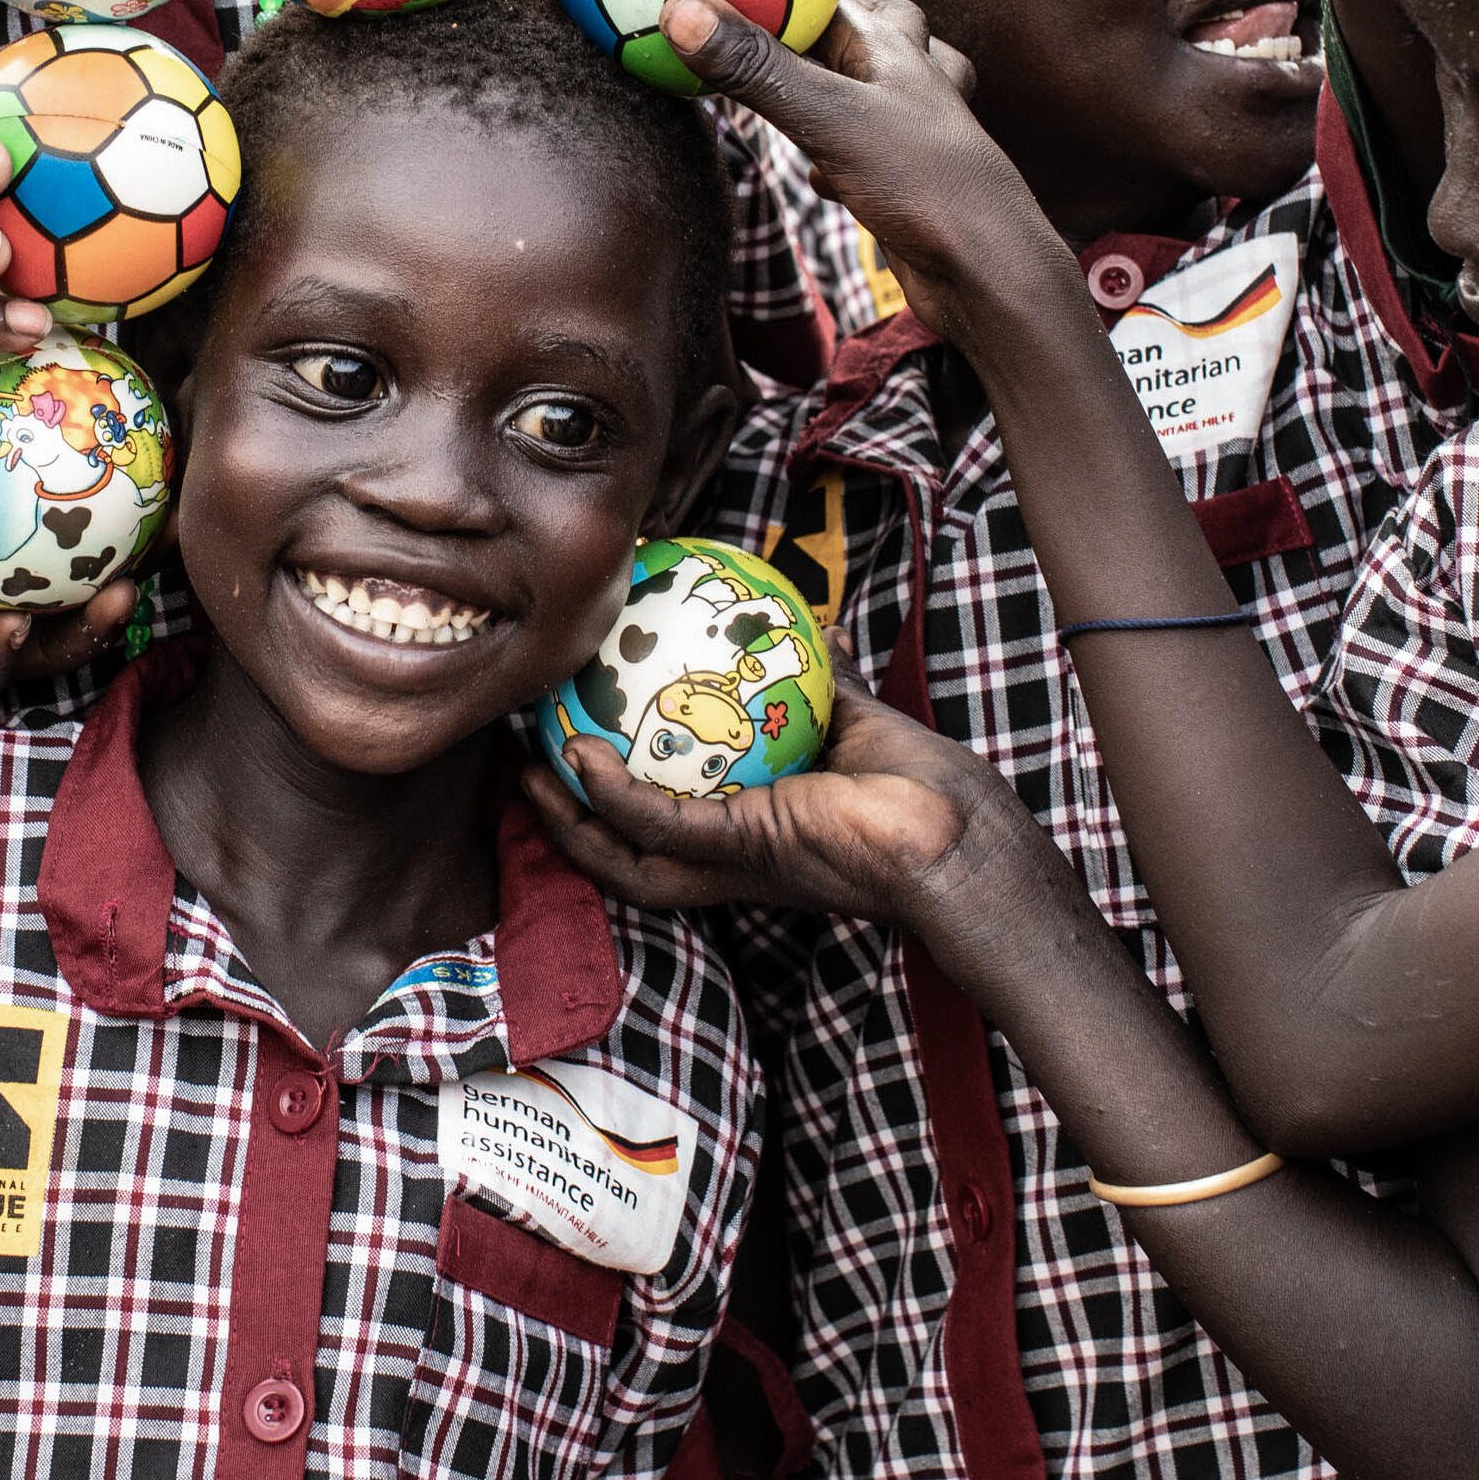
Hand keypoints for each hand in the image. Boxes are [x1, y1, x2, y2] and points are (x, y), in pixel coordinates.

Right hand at [524, 688, 1021, 923]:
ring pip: (622, 855)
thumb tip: (803, 617)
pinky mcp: (743, 850)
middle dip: (566, 820)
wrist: (953, 830)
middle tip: (524, 764)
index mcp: (750, 834)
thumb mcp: (848, 717)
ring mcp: (731, 862)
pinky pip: (658, 826)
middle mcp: (730, 859)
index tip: (571, 743)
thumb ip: (814, 674)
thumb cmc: (917, 785)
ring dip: (568, 819)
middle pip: (622, 852)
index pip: (662, 824)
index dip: (608, 795)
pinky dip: (613, 798)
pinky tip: (579, 759)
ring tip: (527, 772)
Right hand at [656, 0, 1067, 354]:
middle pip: (857, 36)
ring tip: (786, 95)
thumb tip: (681, 12)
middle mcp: (908, 79)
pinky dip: (838, 158)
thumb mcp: (828, 117)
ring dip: (826, 94)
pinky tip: (818, 178)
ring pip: (863, 95)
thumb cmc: (925, 182)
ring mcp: (911, 133)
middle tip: (758, 36)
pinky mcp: (906, 184)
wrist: (988, 273)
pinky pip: (866, 154)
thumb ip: (756, 68)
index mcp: (894, 45)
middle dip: (812, 34)